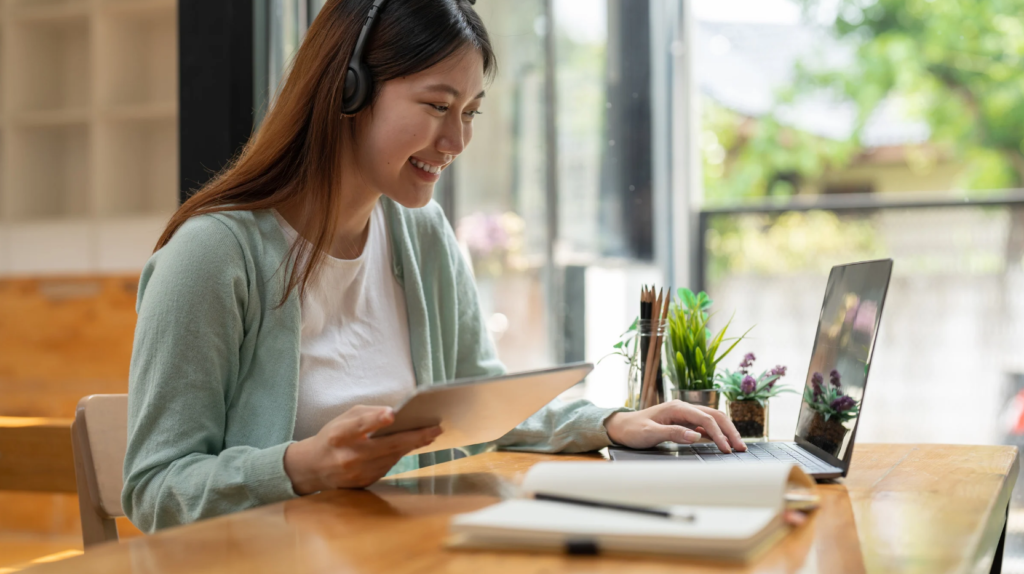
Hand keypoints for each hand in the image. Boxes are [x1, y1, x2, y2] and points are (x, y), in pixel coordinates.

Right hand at [284, 405, 440, 494]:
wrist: (314, 467)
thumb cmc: (332, 436)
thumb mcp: (344, 418)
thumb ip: (368, 414)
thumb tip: (396, 414)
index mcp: (338, 435)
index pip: (358, 426)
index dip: (375, 420)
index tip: (391, 414)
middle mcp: (348, 457)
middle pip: (386, 446)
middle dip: (413, 437)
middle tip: (435, 429)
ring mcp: (357, 473)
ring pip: (392, 457)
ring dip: (412, 446)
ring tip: (430, 434)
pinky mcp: (364, 483)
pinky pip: (389, 466)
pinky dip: (401, 455)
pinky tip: (412, 445)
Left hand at [604, 400, 746, 452]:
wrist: (621, 427)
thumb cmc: (633, 430)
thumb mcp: (649, 433)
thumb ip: (673, 433)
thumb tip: (696, 436)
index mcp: (677, 407)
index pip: (705, 419)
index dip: (719, 434)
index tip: (726, 449)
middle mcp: (684, 407)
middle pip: (714, 416)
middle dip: (729, 431)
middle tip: (741, 448)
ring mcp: (685, 414)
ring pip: (712, 419)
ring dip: (726, 431)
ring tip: (737, 446)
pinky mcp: (684, 421)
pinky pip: (705, 425)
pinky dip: (717, 433)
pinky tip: (723, 442)